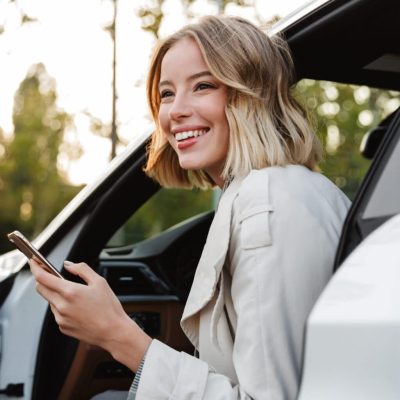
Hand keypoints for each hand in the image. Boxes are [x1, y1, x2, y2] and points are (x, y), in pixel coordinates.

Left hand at [29, 259, 150, 371]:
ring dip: (55, 293)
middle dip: (43, 279)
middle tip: (51, 273)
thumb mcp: (100, 281)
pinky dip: (62, 306)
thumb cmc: (109, 308)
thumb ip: (82, 269)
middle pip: (41, 288)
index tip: (34, 262)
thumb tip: (68, 265)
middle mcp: (62, 306)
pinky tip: (77, 307)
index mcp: (70, 292)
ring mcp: (60, 318)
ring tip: (74, 294)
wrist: (113, 332)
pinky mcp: (62, 327)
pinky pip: (57, 312)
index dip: (36, 268)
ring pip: (50, 300)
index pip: (43, 277)